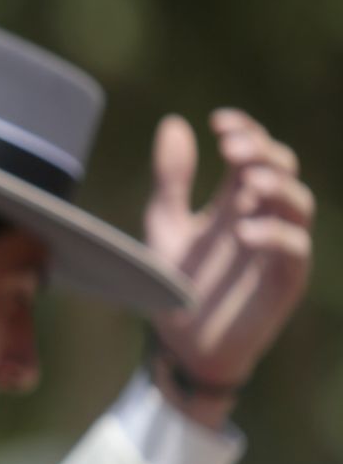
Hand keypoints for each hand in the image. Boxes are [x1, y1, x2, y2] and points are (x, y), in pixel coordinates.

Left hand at [145, 109, 312, 421]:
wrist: (179, 341)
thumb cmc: (174, 281)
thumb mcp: (164, 222)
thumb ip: (171, 179)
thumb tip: (175, 122)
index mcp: (235, 199)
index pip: (255, 152)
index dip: (245, 130)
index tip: (218, 122)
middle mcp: (262, 217)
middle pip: (282, 170)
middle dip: (262, 152)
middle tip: (232, 147)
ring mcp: (276, 248)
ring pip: (298, 204)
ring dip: (276, 187)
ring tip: (247, 183)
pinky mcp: (284, 280)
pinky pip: (294, 250)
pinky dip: (274, 235)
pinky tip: (244, 231)